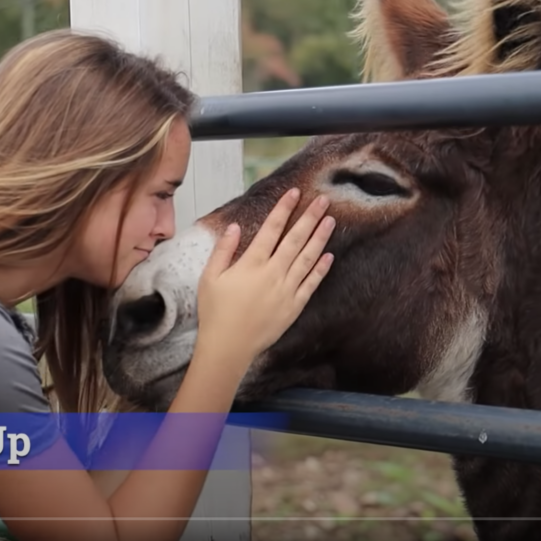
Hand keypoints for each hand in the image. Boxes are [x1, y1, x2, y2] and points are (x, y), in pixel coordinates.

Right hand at [194, 188, 334, 369]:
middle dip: (310, 217)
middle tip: (323, 200)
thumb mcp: (209, 277)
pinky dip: (321, 269)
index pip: (272, 229)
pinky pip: (311, 284)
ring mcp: (286, 290)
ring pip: (308, 258)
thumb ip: (223, 250)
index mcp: (252, 264)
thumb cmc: (215, 312)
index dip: (284, 209)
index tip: (295, 193)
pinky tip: (329, 256)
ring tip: (331, 220)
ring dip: (320, 238)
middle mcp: (273, 273)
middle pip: (296, 239)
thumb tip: (235, 226)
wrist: (228, 347)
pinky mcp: (294, 306)